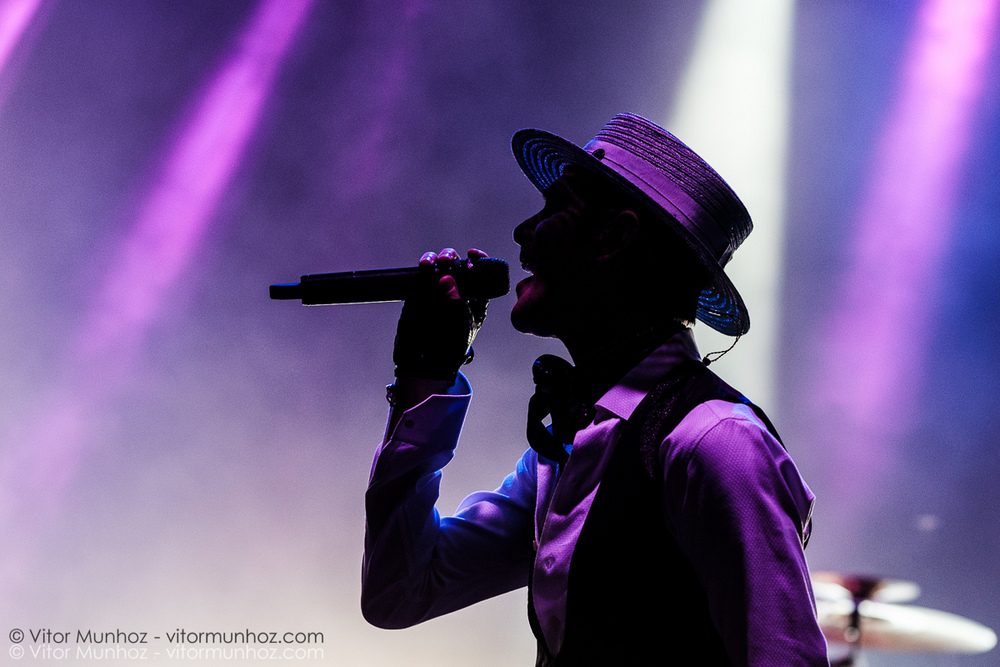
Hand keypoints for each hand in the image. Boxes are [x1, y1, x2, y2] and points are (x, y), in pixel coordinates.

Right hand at [392, 248, 490, 381]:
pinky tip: (423, 266)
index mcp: (475, 299)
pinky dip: (424, 267)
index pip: (480, 274)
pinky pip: (422, 275)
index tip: (473, 255)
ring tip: (431, 264)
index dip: (479, 261)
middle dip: (452, 258)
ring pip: (438, 265)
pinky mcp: (420, 293)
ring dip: (436, 258)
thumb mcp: (461, 326)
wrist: (424, 362)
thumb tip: (447, 279)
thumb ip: (457, 303)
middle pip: (457, 264)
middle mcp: (457, 291)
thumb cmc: (450, 347)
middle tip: (446, 262)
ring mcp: (437, 290)